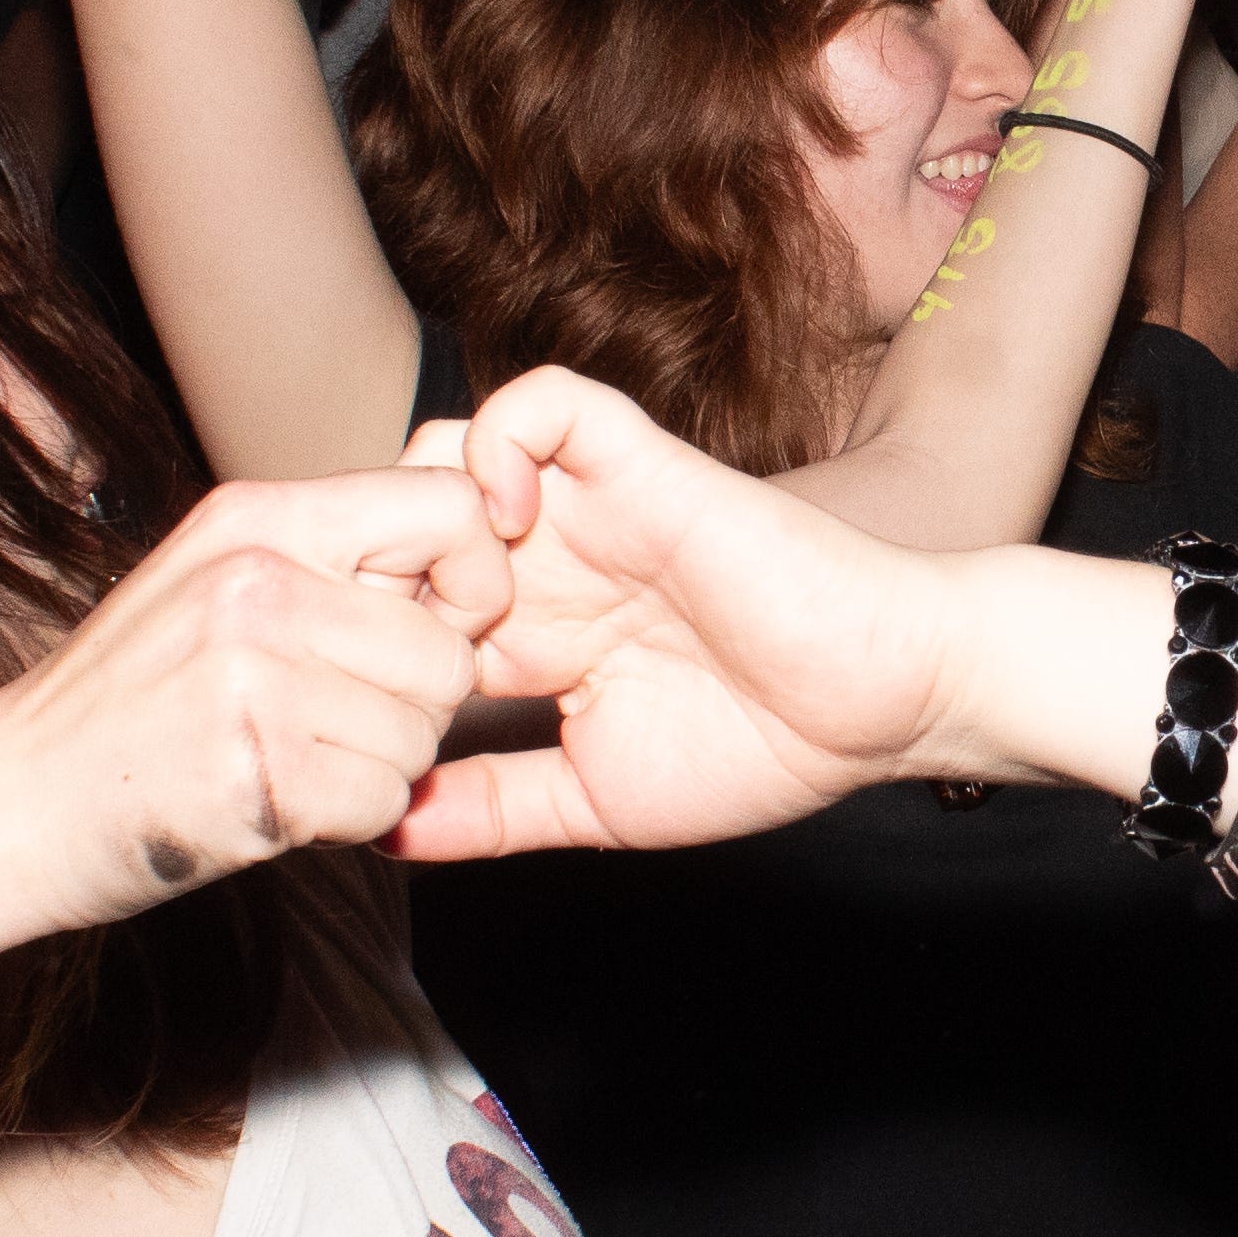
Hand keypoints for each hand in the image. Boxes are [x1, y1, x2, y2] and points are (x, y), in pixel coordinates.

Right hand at [0, 469, 508, 928]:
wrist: (8, 801)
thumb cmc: (131, 698)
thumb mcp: (216, 580)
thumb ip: (330, 558)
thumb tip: (478, 540)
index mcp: (258, 518)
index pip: (450, 508)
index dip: (474, 579)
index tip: (435, 625)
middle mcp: (258, 584)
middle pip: (450, 653)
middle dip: (415, 706)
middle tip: (332, 721)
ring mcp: (252, 679)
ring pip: (424, 737)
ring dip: (378, 768)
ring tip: (291, 756)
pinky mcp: (257, 775)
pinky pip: (384, 801)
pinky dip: (349, 820)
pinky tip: (280, 801)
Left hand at [395, 369, 975, 858]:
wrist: (878, 704)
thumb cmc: (764, 751)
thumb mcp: (593, 802)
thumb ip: (489, 811)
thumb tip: (379, 835)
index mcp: (532, 634)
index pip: (398, 604)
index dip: (360, 635)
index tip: (361, 700)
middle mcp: (547, 561)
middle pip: (400, 516)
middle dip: (370, 569)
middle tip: (386, 636)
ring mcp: (589, 507)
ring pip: (450, 445)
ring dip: (427, 508)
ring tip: (456, 590)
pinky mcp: (641, 464)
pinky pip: (542, 401)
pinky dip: (499, 441)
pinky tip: (506, 522)